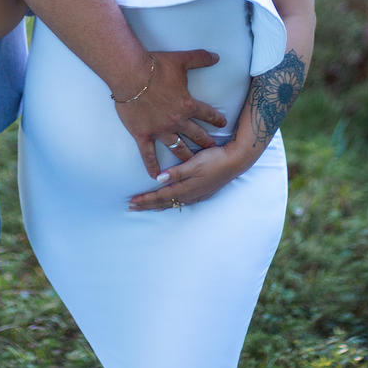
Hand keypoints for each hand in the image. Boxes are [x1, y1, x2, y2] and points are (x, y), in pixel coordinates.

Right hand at [113, 49, 225, 177]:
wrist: (130, 74)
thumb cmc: (155, 67)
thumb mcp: (182, 59)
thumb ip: (201, 58)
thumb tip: (216, 56)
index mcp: (188, 105)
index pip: (207, 114)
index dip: (216, 118)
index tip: (222, 123)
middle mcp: (177, 121)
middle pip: (196, 135)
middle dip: (206, 142)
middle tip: (213, 149)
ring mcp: (160, 130)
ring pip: (177, 148)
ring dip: (186, 155)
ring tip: (192, 163)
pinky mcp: (143, 135)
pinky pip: (149, 155)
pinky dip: (153, 166)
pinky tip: (156, 176)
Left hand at [128, 136, 253, 211]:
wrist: (236, 161)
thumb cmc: (214, 159)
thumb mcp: (194, 163)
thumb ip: (176, 172)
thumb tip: (158, 179)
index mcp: (185, 187)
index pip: (160, 196)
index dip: (145, 199)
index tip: (131, 202)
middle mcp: (189, 194)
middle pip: (164, 202)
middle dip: (147, 205)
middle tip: (132, 208)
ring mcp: (197, 194)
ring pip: (172, 202)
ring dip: (158, 205)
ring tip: (147, 207)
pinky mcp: (202, 191)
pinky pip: (182, 201)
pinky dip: (171, 203)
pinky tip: (170, 202)